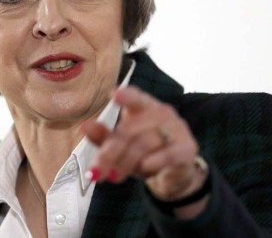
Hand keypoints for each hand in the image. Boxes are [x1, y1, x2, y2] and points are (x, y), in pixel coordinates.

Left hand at [83, 86, 206, 201]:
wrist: (175, 175)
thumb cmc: (145, 154)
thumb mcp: (122, 147)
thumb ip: (104, 137)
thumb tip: (84, 126)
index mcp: (145, 107)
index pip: (136, 97)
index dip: (127, 96)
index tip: (114, 95)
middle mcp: (162, 113)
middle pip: (132, 128)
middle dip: (111, 151)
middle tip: (96, 170)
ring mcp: (177, 129)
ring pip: (147, 142)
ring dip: (127, 161)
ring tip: (114, 176)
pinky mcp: (187, 148)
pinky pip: (170, 153)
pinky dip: (156, 160)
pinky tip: (145, 167)